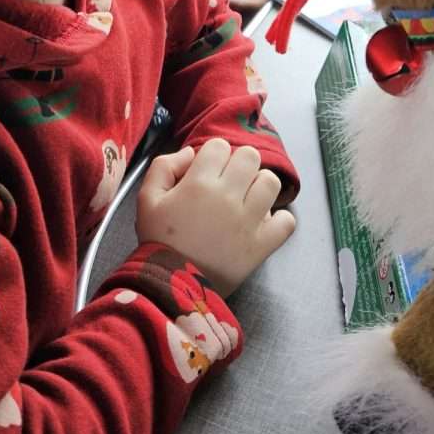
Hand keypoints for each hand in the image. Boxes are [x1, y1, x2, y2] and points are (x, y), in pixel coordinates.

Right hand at [136, 138, 295, 296]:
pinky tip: (261, 224)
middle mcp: (227, 196)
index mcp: (199, 183)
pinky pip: (287, 221)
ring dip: (259, 187)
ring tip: (246, 200)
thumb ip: (163, 166)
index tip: (206, 172)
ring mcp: (249, 221)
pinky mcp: (262, 245)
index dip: (212, 156)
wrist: (171, 286)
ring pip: (271, 182)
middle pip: (250, 156)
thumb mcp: (146, 199)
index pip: (219, 146)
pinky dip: (278, 221)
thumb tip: (191, 153)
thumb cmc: (158, 241)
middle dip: (238, 165)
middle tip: (228, 183)